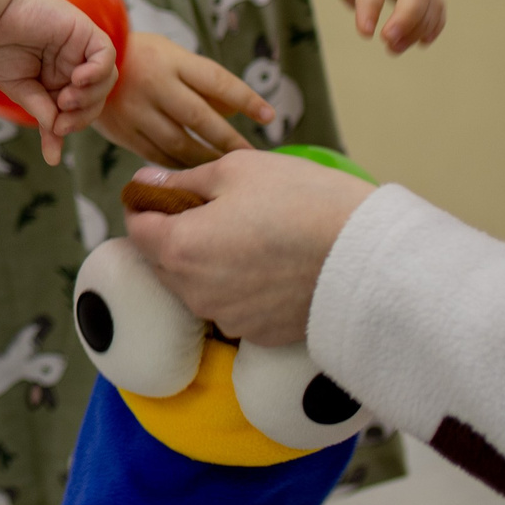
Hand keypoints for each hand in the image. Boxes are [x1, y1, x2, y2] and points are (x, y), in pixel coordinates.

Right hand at [0, 0, 118, 166]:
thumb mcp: (19, 90)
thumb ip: (42, 112)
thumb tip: (55, 148)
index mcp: (56, 78)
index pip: (77, 109)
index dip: (69, 127)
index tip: (53, 146)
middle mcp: (72, 64)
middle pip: (96, 98)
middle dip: (81, 116)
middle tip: (61, 121)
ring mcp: (81, 48)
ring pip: (105, 80)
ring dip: (90, 97)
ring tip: (65, 99)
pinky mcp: (85, 31)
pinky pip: (106, 55)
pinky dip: (96, 71)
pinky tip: (77, 79)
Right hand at [98, 33, 273, 166]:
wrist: (82, 64)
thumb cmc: (140, 59)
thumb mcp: (172, 56)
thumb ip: (203, 82)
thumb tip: (239, 111)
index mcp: (172, 61)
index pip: (218, 82)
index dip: (247, 99)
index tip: (270, 116)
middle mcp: (155, 85)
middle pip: (201, 118)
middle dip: (230, 141)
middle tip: (251, 155)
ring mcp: (136, 110)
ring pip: (179, 144)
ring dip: (207, 159)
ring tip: (226, 168)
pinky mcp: (122, 132)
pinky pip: (156, 155)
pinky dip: (179, 165)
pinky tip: (194, 171)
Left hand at [121, 153, 374, 345]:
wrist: (368, 255)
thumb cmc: (303, 201)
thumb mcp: (237, 170)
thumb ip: (183, 179)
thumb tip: (146, 183)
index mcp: (179, 247)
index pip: (136, 227)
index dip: (146, 205)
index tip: (166, 192)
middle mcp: (194, 291)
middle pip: (162, 260)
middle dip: (175, 234)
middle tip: (213, 209)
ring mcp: (226, 318)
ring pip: (195, 287)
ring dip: (205, 264)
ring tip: (248, 236)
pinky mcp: (258, 334)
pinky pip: (231, 308)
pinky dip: (238, 288)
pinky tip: (268, 266)